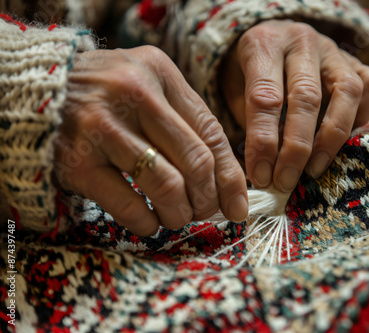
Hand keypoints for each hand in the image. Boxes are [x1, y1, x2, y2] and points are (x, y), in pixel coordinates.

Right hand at [54, 46, 247, 235]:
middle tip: (206, 212)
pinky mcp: (77, 160)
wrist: (36, 89)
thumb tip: (225, 178)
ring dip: (180, 213)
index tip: (239, 203)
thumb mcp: (146, 86)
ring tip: (177, 217)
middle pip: (196, 161)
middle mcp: (134, 94)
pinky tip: (149, 222)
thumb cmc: (104, 94)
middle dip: (208, 198)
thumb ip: (183, 119)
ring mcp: (103, 127)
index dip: (231, 175)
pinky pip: (129, 205)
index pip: (211, 132)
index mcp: (159, 73)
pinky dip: (147, 222)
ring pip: (167, 185)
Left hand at [221, 20, 368, 191]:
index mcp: (264, 44)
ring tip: (314, 169)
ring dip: (331, 137)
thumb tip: (268, 170)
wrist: (272, 37)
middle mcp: (302, 42)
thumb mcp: (236, 91)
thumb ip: (251, 123)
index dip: (263, 142)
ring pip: (347, 91)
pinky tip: (342, 140)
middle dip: (296, 148)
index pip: (265, 97)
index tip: (261, 175)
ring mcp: (333, 49)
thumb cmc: (249, 73)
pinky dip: (361, 117)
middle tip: (285, 180)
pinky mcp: (357, 60)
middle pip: (307, 97)